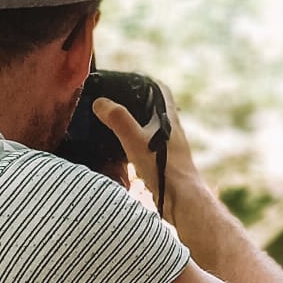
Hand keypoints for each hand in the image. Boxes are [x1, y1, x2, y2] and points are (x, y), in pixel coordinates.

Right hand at [92, 81, 197, 209]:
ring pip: (154, 129)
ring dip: (138, 126)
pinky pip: (153, 147)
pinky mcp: (169, 163)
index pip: (161, 90)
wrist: (182, 200)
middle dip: (138, 104)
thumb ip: (118, 119)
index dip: (145, 82)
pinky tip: (128, 153)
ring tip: (117, 127)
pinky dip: (140, 144)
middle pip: (156, 109)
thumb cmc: (162, 169)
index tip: (128, 82)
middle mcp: (174, 130)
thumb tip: (100, 103)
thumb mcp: (134, 140)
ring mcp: (173, 148)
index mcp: (168, 118)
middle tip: (116, 105)